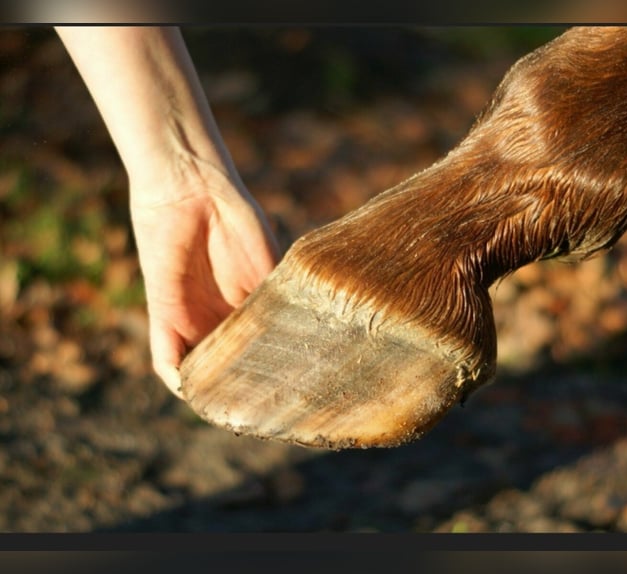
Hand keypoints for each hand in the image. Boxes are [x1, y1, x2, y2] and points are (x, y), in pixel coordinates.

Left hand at [130, 169, 279, 395]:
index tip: (288, 394)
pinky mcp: (164, 310)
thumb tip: (300, 338)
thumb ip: (274, 299)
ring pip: (196, 365)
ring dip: (206, 389)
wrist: (193, 186)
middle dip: (237, 388)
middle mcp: (217, 317)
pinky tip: (192, 393)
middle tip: (260, 411)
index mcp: (245, 306)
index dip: (268, 370)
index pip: (256, 348)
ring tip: (227, 411)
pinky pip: (164, 352)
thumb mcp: (267, 263)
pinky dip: (175, 375)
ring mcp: (190, 316)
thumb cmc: (236, 217)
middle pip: (225, 363)